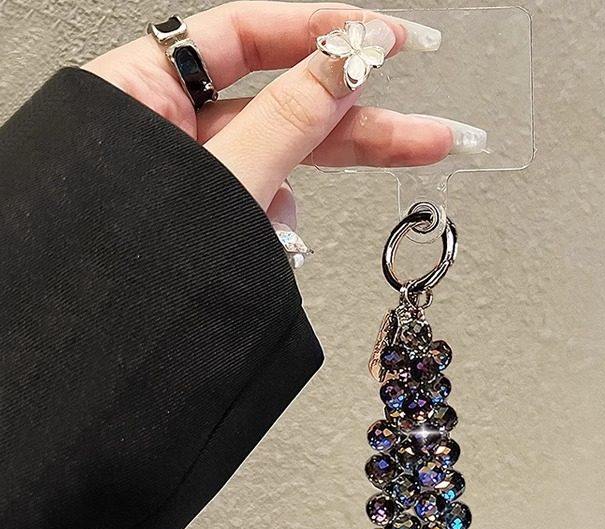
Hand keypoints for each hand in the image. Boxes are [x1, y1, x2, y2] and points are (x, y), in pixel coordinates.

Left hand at [84, 2, 485, 229]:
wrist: (106, 354)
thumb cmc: (119, 268)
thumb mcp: (223, 180)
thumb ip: (288, 120)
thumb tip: (347, 65)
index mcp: (144, 89)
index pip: (248, 35)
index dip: (323, 30)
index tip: (389, 40)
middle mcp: (170, 126)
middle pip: (281, 105)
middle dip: (360, 126)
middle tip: (431, 135)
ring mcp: (194, 175)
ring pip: (277, 166)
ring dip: (294, 197)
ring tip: (278, 233)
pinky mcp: (212, 217)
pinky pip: (264, 208)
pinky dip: (275, 227)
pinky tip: (266, 246)